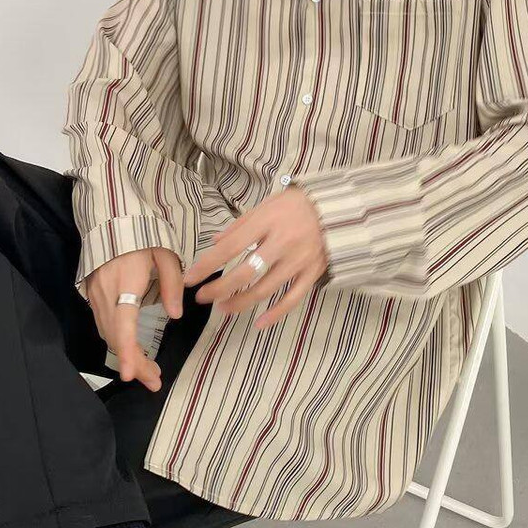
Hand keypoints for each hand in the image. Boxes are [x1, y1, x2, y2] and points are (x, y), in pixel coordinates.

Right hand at [85, 246, 184, 390]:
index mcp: (126, 281)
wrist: (111, 219)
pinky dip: (118, 342)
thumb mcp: (166, 254)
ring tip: (149, 372)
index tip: (131, 374)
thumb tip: (175, 315)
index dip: (127, 350)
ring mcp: (96, 295)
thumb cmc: (143, 235)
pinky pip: (104, 326)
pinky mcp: (93, 295)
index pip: (124, 323)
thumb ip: (172, 284)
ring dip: (127, 355)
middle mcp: (106, 293)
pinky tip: (133, 350)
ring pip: (108, 334)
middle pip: (116, 337)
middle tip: (154, 381)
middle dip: (134, 363)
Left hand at [182, 187, 327, 328]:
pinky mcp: (313, 273)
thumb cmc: (297, 205)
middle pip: (245, 272)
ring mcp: (299, 260)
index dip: (207, 265)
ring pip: (265, 289)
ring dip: (240, 302)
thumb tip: (215, 244)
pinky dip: (276, 313)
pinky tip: (259, 323)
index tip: (190, 279)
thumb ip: (241, 225)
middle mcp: (283, 243)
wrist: (337, 209)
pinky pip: (293, 298)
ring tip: (223, 308)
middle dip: (219, 288)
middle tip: (202, 297)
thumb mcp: (267, 204)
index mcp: (268, 222)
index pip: (230, 248)